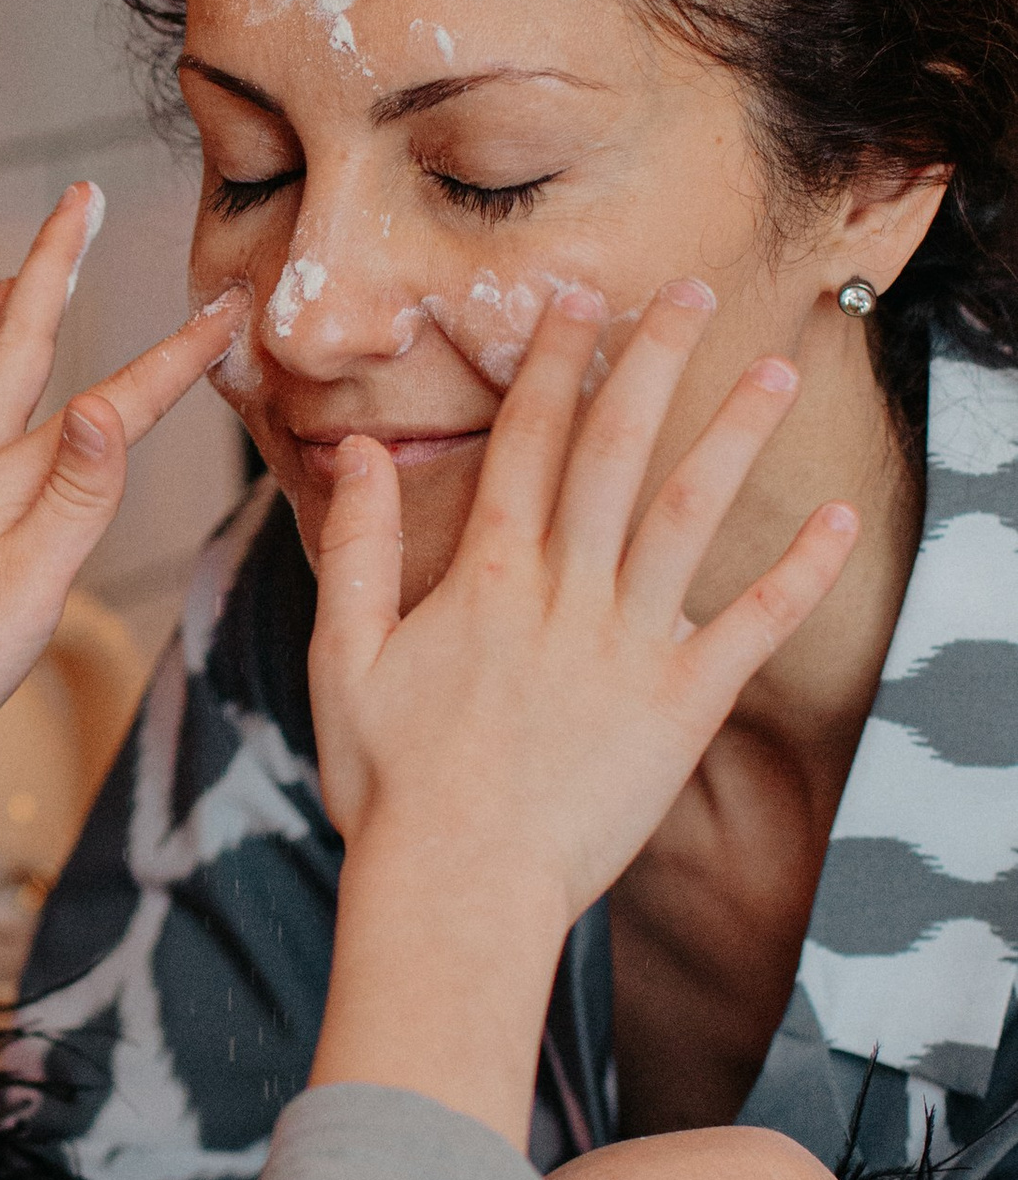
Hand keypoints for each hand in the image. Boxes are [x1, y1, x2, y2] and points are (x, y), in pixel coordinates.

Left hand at [0, 185, 241, 883]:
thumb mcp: (30, 588)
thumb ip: (76, 497)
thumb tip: (108, 407)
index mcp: (9, 478)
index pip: (115, 403)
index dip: (176, 356)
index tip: (227, 306)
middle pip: (14, 339)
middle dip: (54, 262)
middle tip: (79, 198)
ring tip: (13, 278)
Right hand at [308, 283, 860, 1140]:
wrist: (458, 886)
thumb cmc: (390, 785)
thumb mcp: (341, 659)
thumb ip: (353, 550)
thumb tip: (355, 455)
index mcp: (486, 575)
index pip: (527, 441)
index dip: (554, 363)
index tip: (578, 299)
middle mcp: (565, 591)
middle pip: (616, 451)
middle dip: (651, 362)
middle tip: (688, 293)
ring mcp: (629, 645)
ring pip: (692, 515)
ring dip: (736, 435)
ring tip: (777, 370)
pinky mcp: (681, 706)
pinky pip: (752, 626)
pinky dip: (799, 572)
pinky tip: (838, 518)